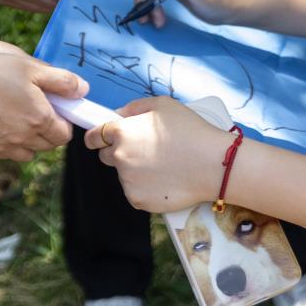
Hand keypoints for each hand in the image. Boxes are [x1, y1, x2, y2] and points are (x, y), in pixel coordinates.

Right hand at [0, 38, 85, 162]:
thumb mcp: (30, 67)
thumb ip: (60, 81)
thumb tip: (83, 90)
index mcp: (40, 119)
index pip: (64, 134)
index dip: (64, 121)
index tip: (56, 108)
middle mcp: (24, 139)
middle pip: (47, 146)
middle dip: (49, 131)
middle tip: (39, 109)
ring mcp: (2, 147)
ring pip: (27, 153)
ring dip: (30, 140)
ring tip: (20, 117)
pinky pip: (5, 153)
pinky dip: (9, 143)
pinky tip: (0, 122)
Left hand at [83, 95, 231, 211]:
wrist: (212, 164)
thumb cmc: (190, 130)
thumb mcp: (163, 105)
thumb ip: (134, 108)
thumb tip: (117, 115)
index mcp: (122, 132)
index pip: (93, 137)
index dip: (98, 137)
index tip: (102, 139)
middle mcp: (119, 158)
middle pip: (106, 157)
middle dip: (119, 152)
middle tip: (145, 150)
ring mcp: (127, 182)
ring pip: (124, 175)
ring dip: (135, 170)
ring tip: (163, 165)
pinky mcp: (137, 200)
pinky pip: (135, 192)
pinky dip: (145, 187)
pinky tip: (165, 179)